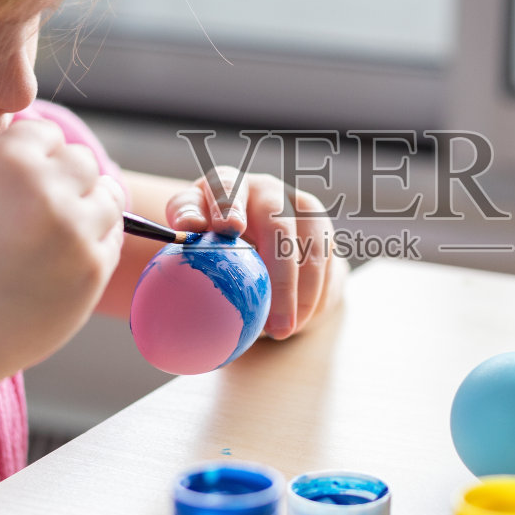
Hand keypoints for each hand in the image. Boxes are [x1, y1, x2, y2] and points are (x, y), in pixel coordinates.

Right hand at [0, 119, 125, 382]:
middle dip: (67, 180)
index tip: (31, 175)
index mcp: (9, 159)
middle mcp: (49, 186)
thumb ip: (10, 179)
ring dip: (89, 209)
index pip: (47, 133)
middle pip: (83, 162)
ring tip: (57, 236)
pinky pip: (111, 240)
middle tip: (46, 209)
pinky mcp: (94, 269)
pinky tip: (63, 263)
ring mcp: (77, 229)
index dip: (38, 154)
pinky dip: (95, 245)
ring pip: (108, 198)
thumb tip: (52, 170)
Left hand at [165, 168, 342, 338]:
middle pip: (280, 226)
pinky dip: (318, 297)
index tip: (229, 229)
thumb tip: (185, 230)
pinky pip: (330, 266)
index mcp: (230, 184)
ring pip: (314, 249)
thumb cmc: (208, 239)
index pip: (228, 188)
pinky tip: (301, 322)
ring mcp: (302, 209)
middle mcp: (270, 192)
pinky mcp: (324, 233)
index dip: (230, 206)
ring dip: (304, 295)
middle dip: (280, 276)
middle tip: (274, 321)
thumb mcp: (189, 229)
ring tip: (286, 330)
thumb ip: (185, 224)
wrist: (249, 241)